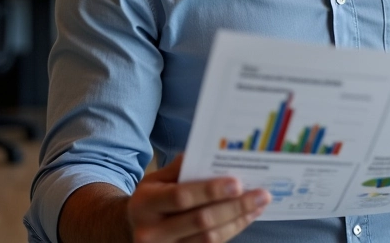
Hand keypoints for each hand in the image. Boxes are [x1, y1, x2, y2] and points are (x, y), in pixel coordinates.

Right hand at [127, 154, 270, 241]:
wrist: (128, 230)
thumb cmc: (151, 198)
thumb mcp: (156, 178)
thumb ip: (181, 167)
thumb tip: (212, 154)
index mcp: (146, 204)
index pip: (182, 197)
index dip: (211, 190)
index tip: (238, 182)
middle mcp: (151, 233)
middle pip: (201, 221)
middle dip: (235, 207)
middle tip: (261, 194)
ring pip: (209, 239)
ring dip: (238, 221)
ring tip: (259, 205)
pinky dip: (231, 231)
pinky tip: (246, 218)